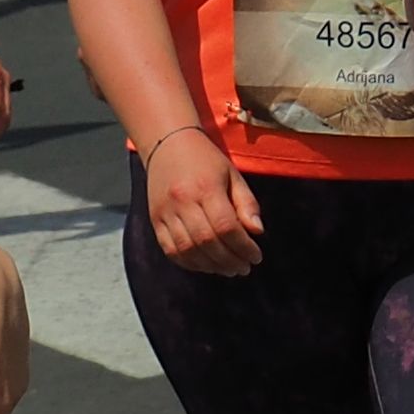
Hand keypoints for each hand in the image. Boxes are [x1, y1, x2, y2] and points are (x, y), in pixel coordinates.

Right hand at [139, 127, 263, 275]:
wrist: (168, 144)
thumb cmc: (205, 159)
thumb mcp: (233, 174)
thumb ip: (246, 203)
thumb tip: (257, 231)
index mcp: (206, 187)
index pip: (226, 227)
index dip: (243, 247)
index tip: (256, 257)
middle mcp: (183, 201)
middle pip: (207, 242)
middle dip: (229, 261)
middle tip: (244, 268)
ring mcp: (166, 212)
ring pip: (188, 250)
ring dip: (211, 266)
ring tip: (228, 269)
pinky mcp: (155, 221)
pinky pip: (171, 250)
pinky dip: (190, 263)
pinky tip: (206, 265)